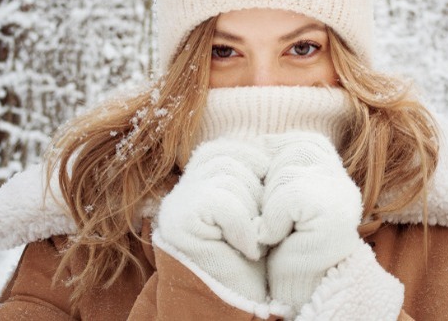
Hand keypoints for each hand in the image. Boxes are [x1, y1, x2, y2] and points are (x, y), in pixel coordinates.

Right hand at [154, 137, 268, 302]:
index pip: (230, 149)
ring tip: (254, 241)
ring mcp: (176, 205)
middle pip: (230, 157)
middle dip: (258, 192)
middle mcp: (182, 190)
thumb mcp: (260, 208)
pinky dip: (243, 227)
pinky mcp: (178, 223)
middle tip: (261, 229)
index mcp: (199, 181)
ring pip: (228, 175)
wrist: (241, 306)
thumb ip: (255, 175)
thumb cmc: (257, 261)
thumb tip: (271, 142)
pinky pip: (221, 201)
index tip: (268, 206)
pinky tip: (247, 250)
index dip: (258, 170)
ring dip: (253, 211)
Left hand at [257, 132, 363, 313]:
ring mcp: (342, 196)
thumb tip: (261, 140)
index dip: (274, 159)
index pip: (301, 142)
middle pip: (295, 150)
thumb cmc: (279, 246)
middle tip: (272, 217)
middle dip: (270, 183)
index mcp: (332, 174)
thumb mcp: (277, 198)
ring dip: (269, 205)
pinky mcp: (334, 215)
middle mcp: (343, 182)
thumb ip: (278, 167)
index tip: (265, 188)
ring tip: (274, 229)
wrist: (292, 291)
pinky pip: (289, 198)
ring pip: (288, 173)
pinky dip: (274, 220)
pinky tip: (276, 238)